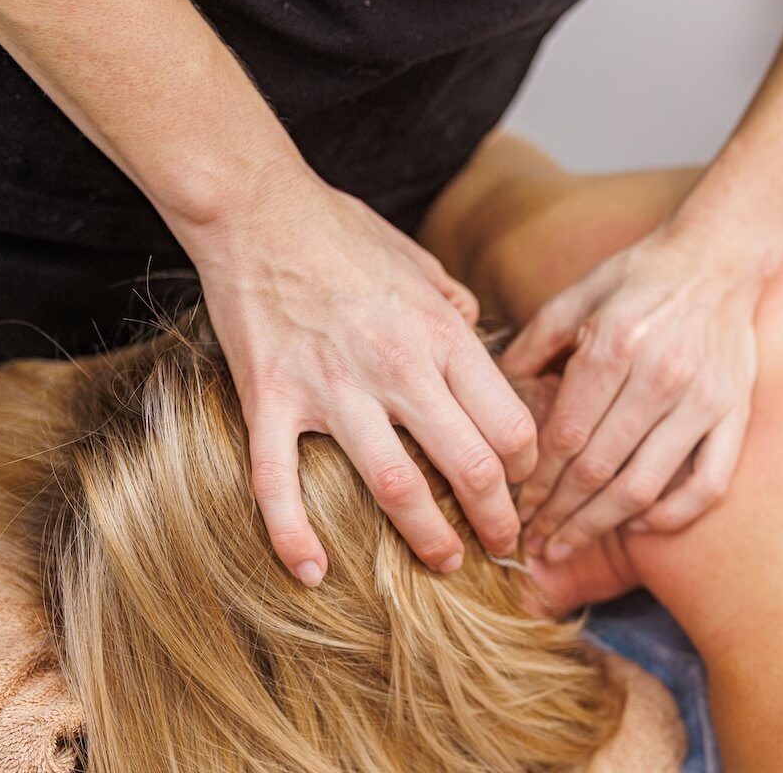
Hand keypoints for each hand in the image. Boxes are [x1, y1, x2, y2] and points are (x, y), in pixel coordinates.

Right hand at [180, 170, 536, 585]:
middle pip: (469, 466)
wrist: (256, 208)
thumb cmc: (343, 232)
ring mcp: (332, 388)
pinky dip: (293, 536)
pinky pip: (278, 484)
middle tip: (502, 544)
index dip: (526, 466)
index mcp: (442, 334)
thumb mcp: (421, 262)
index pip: (510, 422)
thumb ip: (455, 305)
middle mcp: (399, 367)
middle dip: (496, 519)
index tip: (521, 482)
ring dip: (427, 537)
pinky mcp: (271, 400)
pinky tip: (311, 573)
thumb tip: (478, 328)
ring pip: (395, 487)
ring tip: (444, 563)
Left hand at [501, 219, 767, 562]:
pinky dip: (674, 514)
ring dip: (602, 524)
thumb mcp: (578, 294)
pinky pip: (709, 483)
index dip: (537, 480)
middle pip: (600, 468)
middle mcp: (662, 375)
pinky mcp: (736, 412)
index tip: (518, 507)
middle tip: (535, 539)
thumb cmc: (640, 275)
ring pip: (646, 485)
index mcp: (617, 344)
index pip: (567, 434)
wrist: (720, 255)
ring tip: (570, 543)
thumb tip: (492, 389)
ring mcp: (704, 399)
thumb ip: (534, 341)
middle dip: (560, 512)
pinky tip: (640, 523)